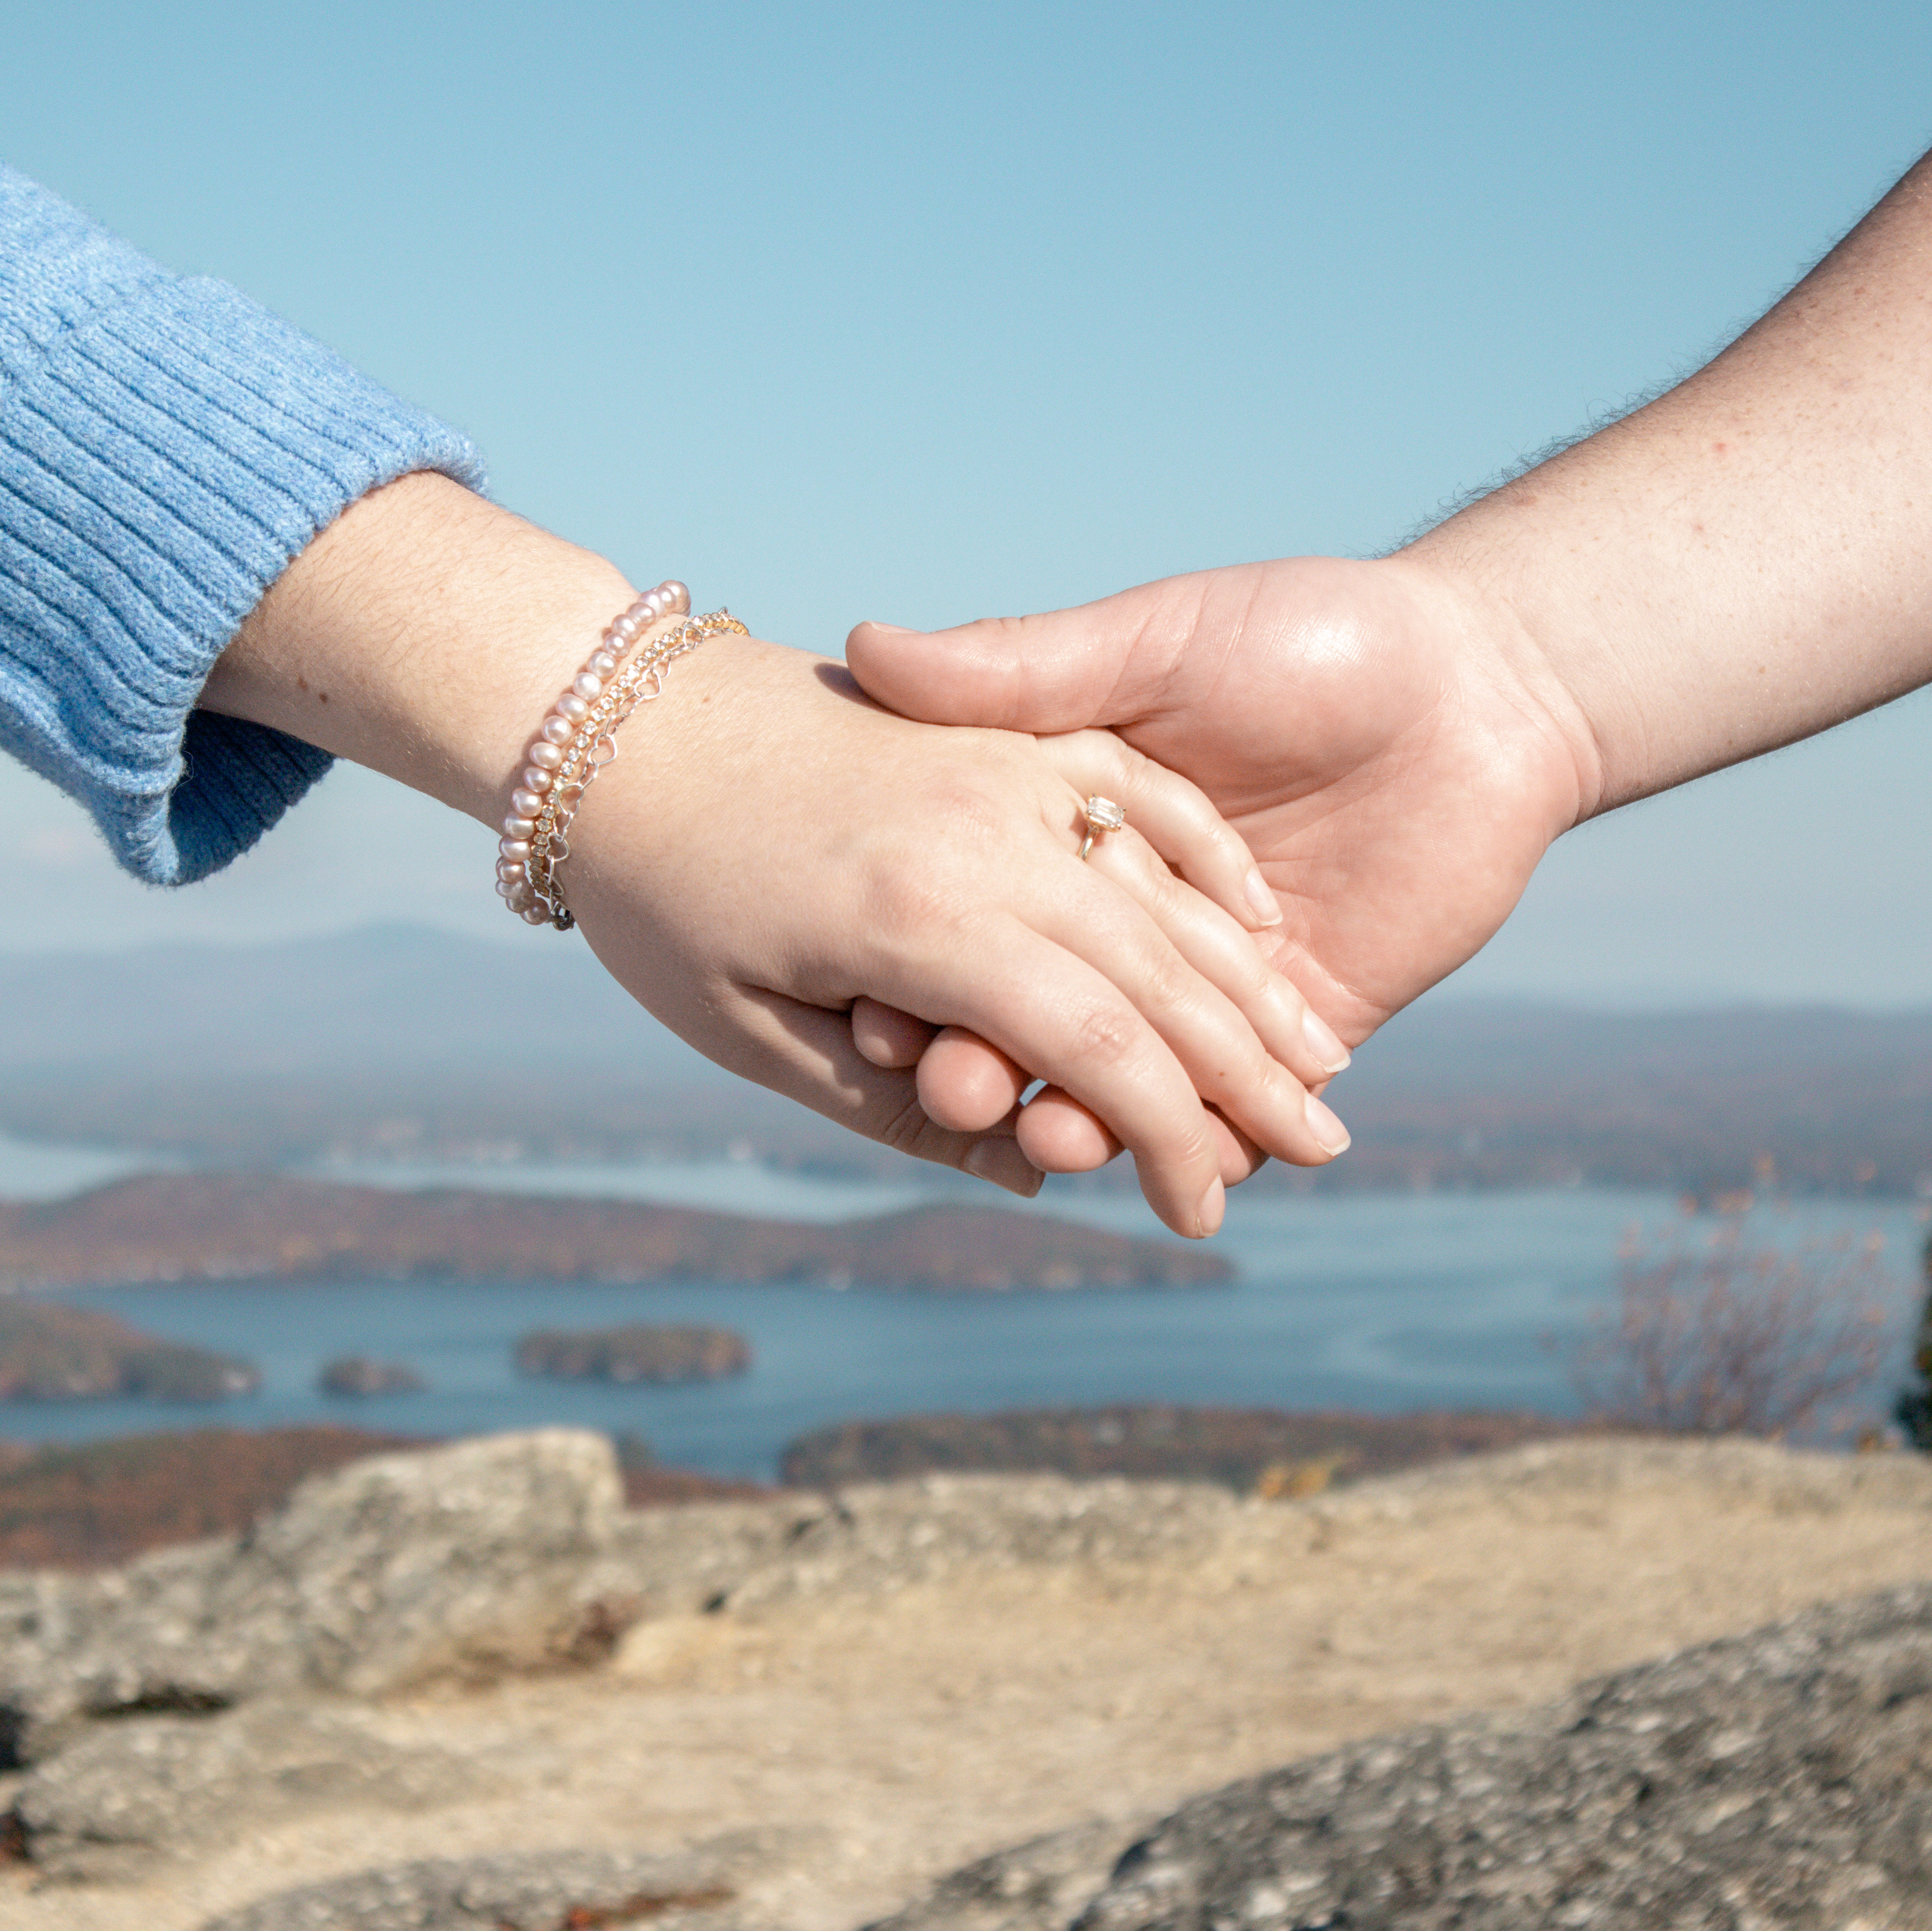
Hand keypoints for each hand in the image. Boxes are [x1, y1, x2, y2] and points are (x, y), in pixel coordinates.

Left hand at [201, 474, 1348, 1237]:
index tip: (1204, 1210)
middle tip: (1328, 1148)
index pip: (1093, 1045)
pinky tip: (1259, 919)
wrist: (603, 720)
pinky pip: (1136, 790)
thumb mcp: (752, 1034)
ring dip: (1250, 978)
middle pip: (1157, 970)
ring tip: (1323, 1059)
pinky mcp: (1000, 729)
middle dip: (1249, 1071)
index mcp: (919, 923)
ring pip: (1162, 886)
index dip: (1165, 1136)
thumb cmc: (657, 898)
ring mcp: (999, 770)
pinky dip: (1205, 856)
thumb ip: (895, 1105)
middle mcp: (981, 837)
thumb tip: (1022, 1168)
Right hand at [843, 553, 1596, 1167]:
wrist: (1483, 687)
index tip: (869, 1004)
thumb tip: (865, 646)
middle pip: (1038, 1012)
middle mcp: (1130, 921)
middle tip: (947, 1091)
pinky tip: (1170, 1166)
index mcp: (1073, 835)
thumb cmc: (1312, 637)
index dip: (919, 965)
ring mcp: (1215, 987)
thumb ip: (1022, 667)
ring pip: (1129, 1080)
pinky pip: (1239, 1115)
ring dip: (1081, 1118)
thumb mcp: (1152, 640)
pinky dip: (1202, 1147)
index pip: (975, 919)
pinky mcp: (1307, 1031)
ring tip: (1047, 1140)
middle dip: (989, 1059)